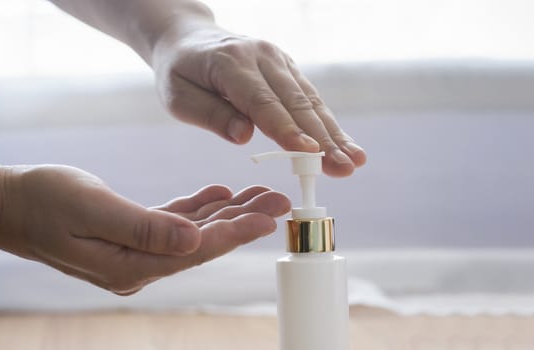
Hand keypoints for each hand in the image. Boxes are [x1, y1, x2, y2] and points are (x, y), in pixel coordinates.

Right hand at [0, 165, 289, 294]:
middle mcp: (138, 264)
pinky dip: (198, 208)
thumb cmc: (42, 202)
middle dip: (243, 222)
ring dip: (227, 213)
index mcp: (130, 265)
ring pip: (194, 232)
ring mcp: (136, 251)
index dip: (235, 234)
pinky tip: (219, 196)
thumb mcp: (92, 210)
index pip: (195, 251)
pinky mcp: (132, 235)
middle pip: (203, 244)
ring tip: (260, 195)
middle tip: (279, 201)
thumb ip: (144, 228)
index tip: (270, 218)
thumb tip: (194, 242)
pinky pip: (174, 222)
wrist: (8, 203)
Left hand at [151, 22, 366, 176]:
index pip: (262, 102)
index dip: (287, 129)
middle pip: (296, 102)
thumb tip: (244, 136)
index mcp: (230, 63)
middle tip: (344, 167)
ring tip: (355, 161)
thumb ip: (211, 115)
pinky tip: (344, 144)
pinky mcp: (287, 68)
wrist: (189, 37)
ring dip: (334, 133)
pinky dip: (327, 123)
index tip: (310, 153)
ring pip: (310, 100)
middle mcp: (261, 57)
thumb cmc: (180, 72)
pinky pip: (309, 97)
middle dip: (323, 139)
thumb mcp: (178, 97)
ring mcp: (278, 60)